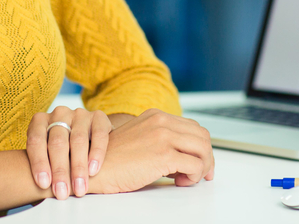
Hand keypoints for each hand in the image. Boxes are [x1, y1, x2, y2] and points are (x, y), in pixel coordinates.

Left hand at [26, 106, 112, 199]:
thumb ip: (43, 165)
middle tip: (62, 193)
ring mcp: (79, 114)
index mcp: (40, 120)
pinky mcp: (98, 117)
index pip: (36, 140)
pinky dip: (96, 153)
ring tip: (79, 188)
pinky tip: (93, 170)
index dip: (39, 163)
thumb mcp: (46, 154)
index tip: (43, 184)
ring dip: (78, 167)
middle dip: (60, 170)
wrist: (87, 137)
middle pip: (57, 142)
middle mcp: (59, 113)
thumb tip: (38, 190)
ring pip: (78, 140)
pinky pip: (99, 134)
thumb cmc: (59, 152)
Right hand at [86, 109, 214, 194]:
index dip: (200, 146)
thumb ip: (159, 140)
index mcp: (155, 116)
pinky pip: (195, 165)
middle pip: (202, 136)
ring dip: (202, 167)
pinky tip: (180, 182)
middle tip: (201, 174)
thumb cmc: (111, 160)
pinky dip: (194, 176)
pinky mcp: (164, 155)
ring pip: (203, 149)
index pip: (192, 127)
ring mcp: (163, 136)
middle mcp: (161, 121)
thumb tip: (183, 156)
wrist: (91, 169)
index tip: (199, 161)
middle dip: (206, 157)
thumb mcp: (138, 140)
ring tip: (188, 178)